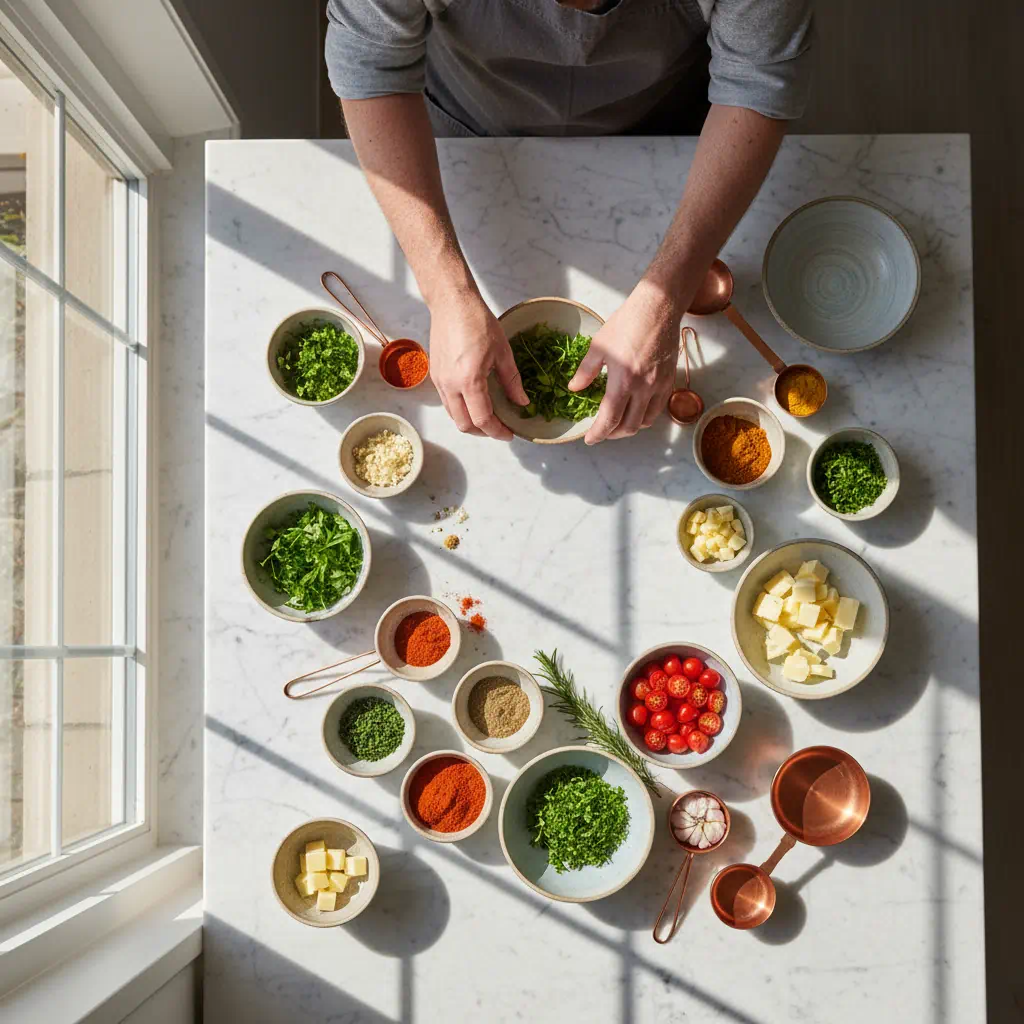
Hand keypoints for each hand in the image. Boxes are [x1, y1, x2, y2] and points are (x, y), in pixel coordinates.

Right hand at [429, 290, 528, 438]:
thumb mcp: (502, 352)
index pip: (482, 419)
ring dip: (470, 422)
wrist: (451, 303)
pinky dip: (461, 410)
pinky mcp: (435, 375)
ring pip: (453, 416)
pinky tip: (474, 402)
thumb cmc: (477, 321)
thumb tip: (521, 402)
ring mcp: (439, 381)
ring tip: (488, 417)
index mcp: (469, 380)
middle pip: (464, 425)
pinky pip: (447, 403)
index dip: (497, 432)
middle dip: (483, 432)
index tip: (509, 434)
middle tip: (499, 428)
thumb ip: (511, 381)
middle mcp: (450, 385)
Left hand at [568, 284, 682, 443]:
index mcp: (623, 380)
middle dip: (613, 435)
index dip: (598, 434)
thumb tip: (574, 388)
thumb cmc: (627, 323)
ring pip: (646, 421)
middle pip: (629, 426)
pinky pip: (658, 408)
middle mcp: (644, 388)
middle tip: (602, 432)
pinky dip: (645, 416)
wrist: (658, 308)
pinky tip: (636, 409)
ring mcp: (659, 385)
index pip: (610, 419)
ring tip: (618, 423)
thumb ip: (586, 371)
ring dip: (630, 427)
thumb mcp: (599, 346)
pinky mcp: (669, 380)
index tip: (590, 440)